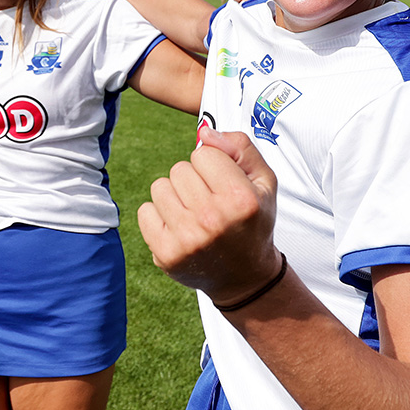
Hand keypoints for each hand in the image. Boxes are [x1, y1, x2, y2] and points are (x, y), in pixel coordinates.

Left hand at [138, 127, 282, 305]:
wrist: (245, 276)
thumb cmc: (253, 221)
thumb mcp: (263, 182)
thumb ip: (240, 147)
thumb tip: (204, 133)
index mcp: (240, 199)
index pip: (203, 153)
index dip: (213, 165)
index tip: (223, 184)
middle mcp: (213, 220)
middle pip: (179, 168)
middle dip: (193, 179)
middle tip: (209, 202)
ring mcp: (187, 239)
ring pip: (160, 187)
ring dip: (174, 195)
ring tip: (194, 213)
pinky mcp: (166, 254)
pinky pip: (145, 210)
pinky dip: (158, 215)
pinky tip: (179, 227)